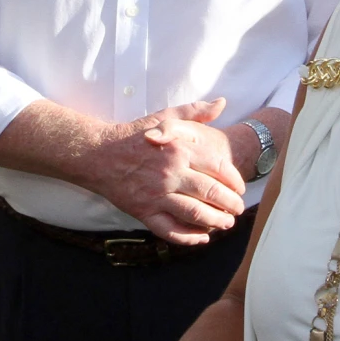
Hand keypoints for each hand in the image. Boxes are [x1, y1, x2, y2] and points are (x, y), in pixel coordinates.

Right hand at [80, 100, 245, 244]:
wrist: (99, 155)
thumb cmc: (135, 136)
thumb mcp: (165, 117)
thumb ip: (195, 111)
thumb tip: (222, 103)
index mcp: (179, 149)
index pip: (218, 168)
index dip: (234, 180)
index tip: (240, 188)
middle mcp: (170, 173)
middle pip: (211, 193)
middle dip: (231, 204)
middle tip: (239, 209)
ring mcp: (157, 195)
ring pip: (194, 213)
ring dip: (216, 221)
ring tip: (227, 223)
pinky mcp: (144, 212)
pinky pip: (170, 230)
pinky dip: (188, 237)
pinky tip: (201, 238)